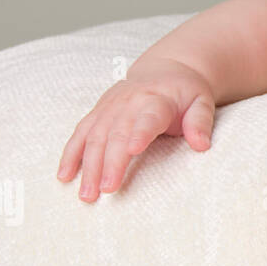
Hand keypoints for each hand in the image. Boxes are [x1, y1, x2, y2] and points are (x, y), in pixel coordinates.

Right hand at [57, 58, 216, 201]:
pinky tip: (64, 176)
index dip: (139, 133)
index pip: (147, 117)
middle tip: (107, 190)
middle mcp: (129, 102)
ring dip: (88, 166)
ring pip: (94, 137)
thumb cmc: (186, 92)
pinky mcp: (97, 112)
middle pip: (116, 133)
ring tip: (87, 194)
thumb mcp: (202, 102)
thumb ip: (201, 122)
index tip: (132, 151)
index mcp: (156, 99)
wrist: (165, 71)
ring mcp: (109, 107)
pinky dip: (70, 154)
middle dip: (110, 162)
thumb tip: (202, 145)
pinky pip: (80, 133)